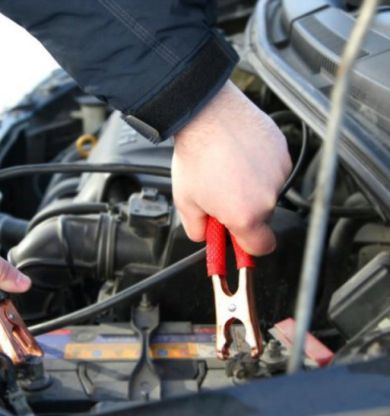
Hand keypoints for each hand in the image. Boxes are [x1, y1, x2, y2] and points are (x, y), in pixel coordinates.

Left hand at [172, 81, 291, 254]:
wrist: (207, 114)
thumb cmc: (196, 154)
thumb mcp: (185, 202)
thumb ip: (198, 229)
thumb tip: (205, 236)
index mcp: (245, 215)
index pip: (261, 247)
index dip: (247, 246)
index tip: (239, 238)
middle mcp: (268, 197)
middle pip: (262, 217)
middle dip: (244, 210)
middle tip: (222, 193)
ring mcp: (279, 172)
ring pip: (268, 192)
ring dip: (252, 186)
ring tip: (228, 168)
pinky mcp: (283, 152)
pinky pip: (273, 169)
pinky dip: (260, 166)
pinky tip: (240, 155)